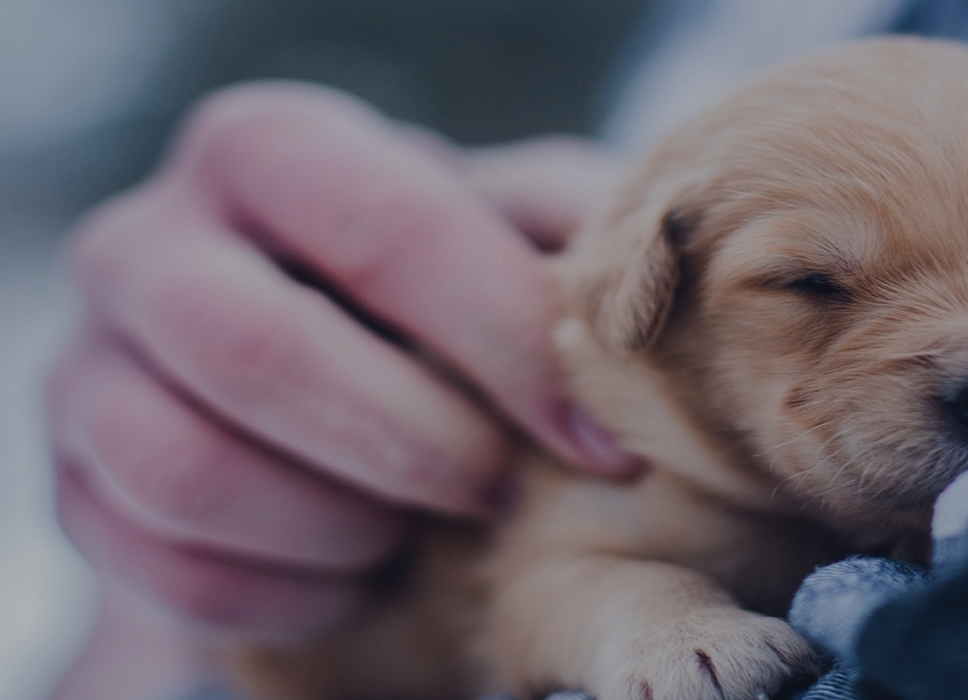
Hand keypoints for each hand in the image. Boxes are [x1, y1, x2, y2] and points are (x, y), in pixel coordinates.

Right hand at [45, 82, 633, 657]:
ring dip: (342, 525)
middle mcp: (148, 240)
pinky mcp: (77, 490)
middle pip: (255, 349)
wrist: (329, 381)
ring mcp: (90, 369)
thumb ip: (569, 229)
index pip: (382, 226)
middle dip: (412, 444)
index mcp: (270, 150)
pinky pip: (170, 572)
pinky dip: (293, 594)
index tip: (596, 440)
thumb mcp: (515, 230)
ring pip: (189, 472)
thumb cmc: (447, 293)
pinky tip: (363, 574)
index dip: (503, 340)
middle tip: (497, 491)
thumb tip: (633, 285)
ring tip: (421, 529)